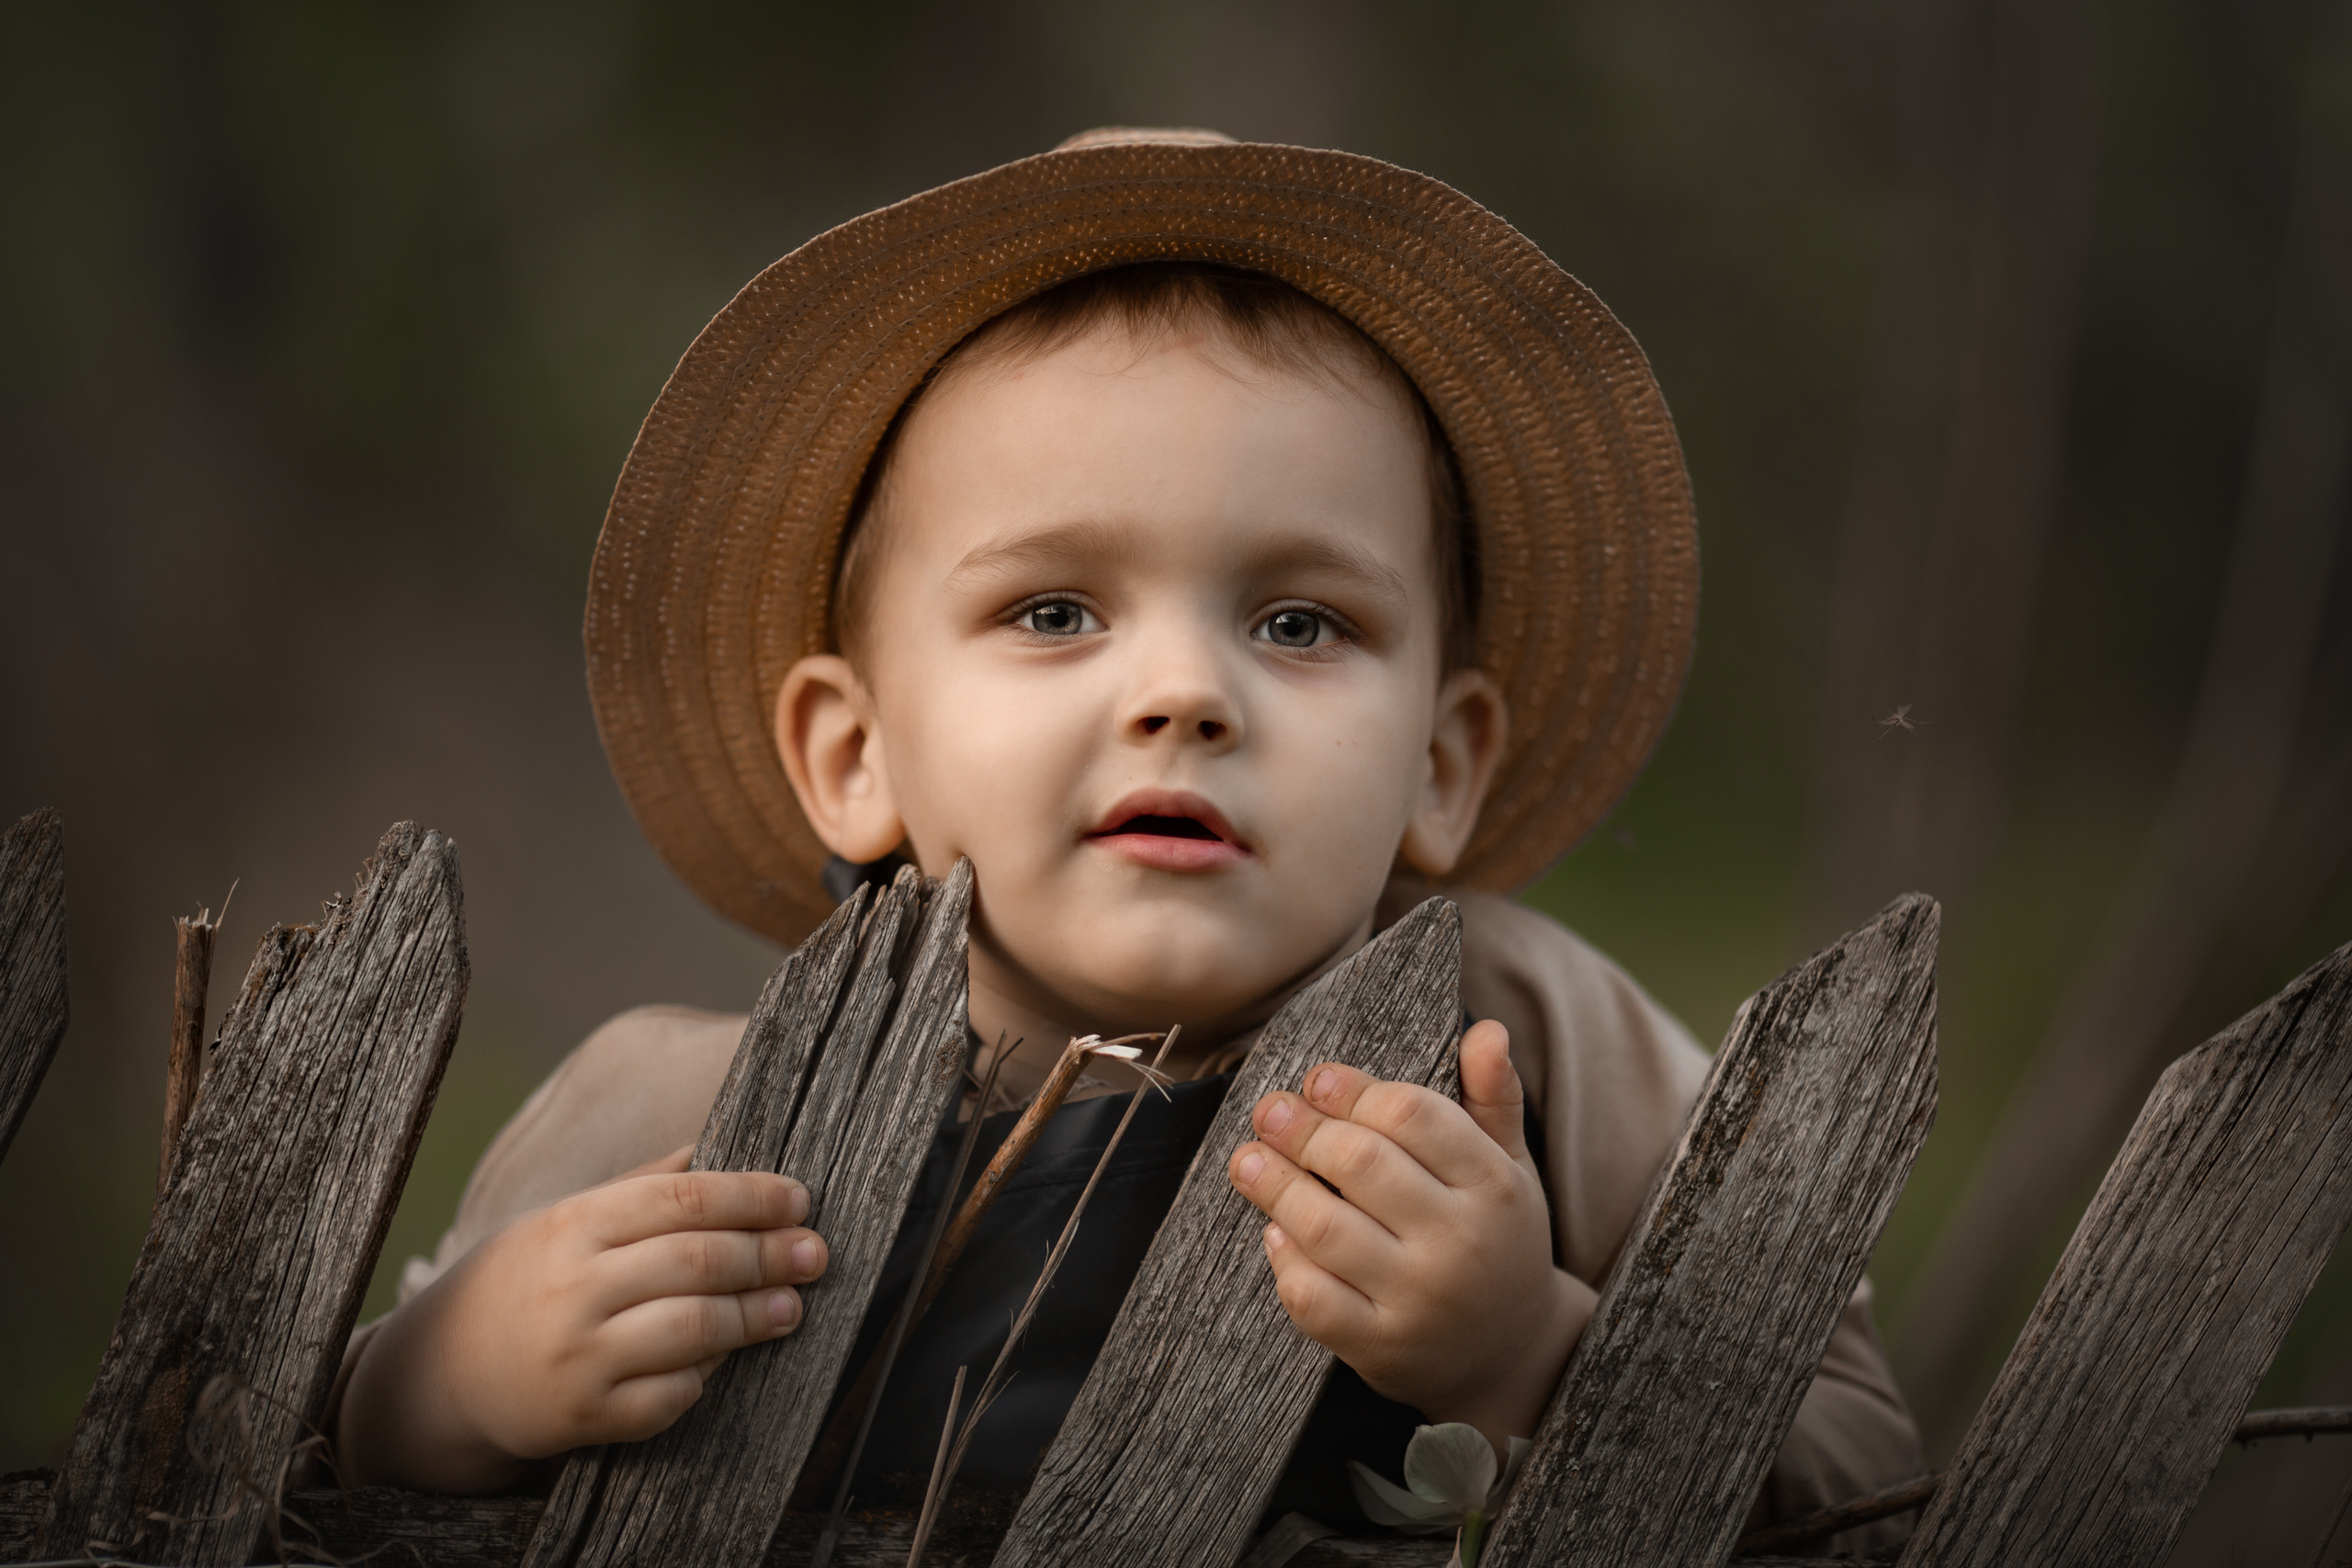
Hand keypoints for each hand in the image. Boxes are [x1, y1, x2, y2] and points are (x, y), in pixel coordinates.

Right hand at [336, 1147, 828, 1491]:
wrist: (440, 1371)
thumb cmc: (525, 1280)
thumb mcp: (566, 1219)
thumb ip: (641, 1184)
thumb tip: (715, 1146)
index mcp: (574, 1224)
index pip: (680, 1197)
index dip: (750, 1196)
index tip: (800, 1198)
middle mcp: (574, 1288)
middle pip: (695, 1261)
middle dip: (767, 1255)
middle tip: (815, 1253)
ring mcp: (577, 1356)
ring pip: (690, 1330)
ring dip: (753, 1317)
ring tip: (792, 1306)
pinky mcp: (583, 1416)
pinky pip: (666, 1398)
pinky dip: (704, 1377)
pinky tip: (725, 1359)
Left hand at [1227, 1020, 1594, 1455]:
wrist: (1511, 1354)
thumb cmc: (1497, 1240)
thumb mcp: (1510, 1169)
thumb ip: (1493, 1099)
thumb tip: (1486, 1029)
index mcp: (1495, 1186)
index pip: (1413, 1116)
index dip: (1354, 1091)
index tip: (1317, 1079)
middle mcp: (1460, 1242)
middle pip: (1360, 1164)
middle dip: (1302, 1131)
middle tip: (1268, 1111)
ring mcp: (1418, 1300)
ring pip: (1326, 1229)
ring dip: (1274, 1187)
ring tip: (1246, 1160)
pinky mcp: (1381, 1347)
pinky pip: (1313, 1298)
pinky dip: (1285, 1260)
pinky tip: (1274, 1232)